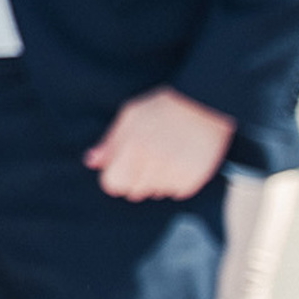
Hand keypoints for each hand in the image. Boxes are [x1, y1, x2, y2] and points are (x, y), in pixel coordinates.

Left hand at [83, 88, 235, 201]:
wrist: (206, 106)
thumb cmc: (165, 107)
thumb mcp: (131, 117)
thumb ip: (110, 142)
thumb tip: (92, 161)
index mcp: (134, 148)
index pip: (113, 184)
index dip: (116, 176)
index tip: (123, 168)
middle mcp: (154, 164)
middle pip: (135, 192)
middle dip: (137, 179)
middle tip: (149, 158)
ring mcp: (176, 173)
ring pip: (156, 193)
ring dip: (158, 181)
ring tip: (168, 157)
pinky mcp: (194, 179)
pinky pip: (177, 192)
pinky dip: (177, 182)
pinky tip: (181, 162)